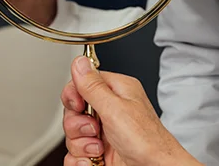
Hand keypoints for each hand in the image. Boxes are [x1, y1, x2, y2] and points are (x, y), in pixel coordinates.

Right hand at [62, 56, 201, 165]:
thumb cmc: (145, 139)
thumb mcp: (115, 108)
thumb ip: (93, 86)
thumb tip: (79, 62)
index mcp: (117, 90)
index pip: (83, 83)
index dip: (75, 95)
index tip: (79, 105)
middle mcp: (110, 108)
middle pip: (74, 111)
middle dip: (79, 125)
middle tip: (94, 129)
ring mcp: (104, 131)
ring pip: (73, 135)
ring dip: (82, 145)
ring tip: (99, 148)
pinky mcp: (99, 151)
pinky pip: (75, 154)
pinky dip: (81, 160)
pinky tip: (95, 161)